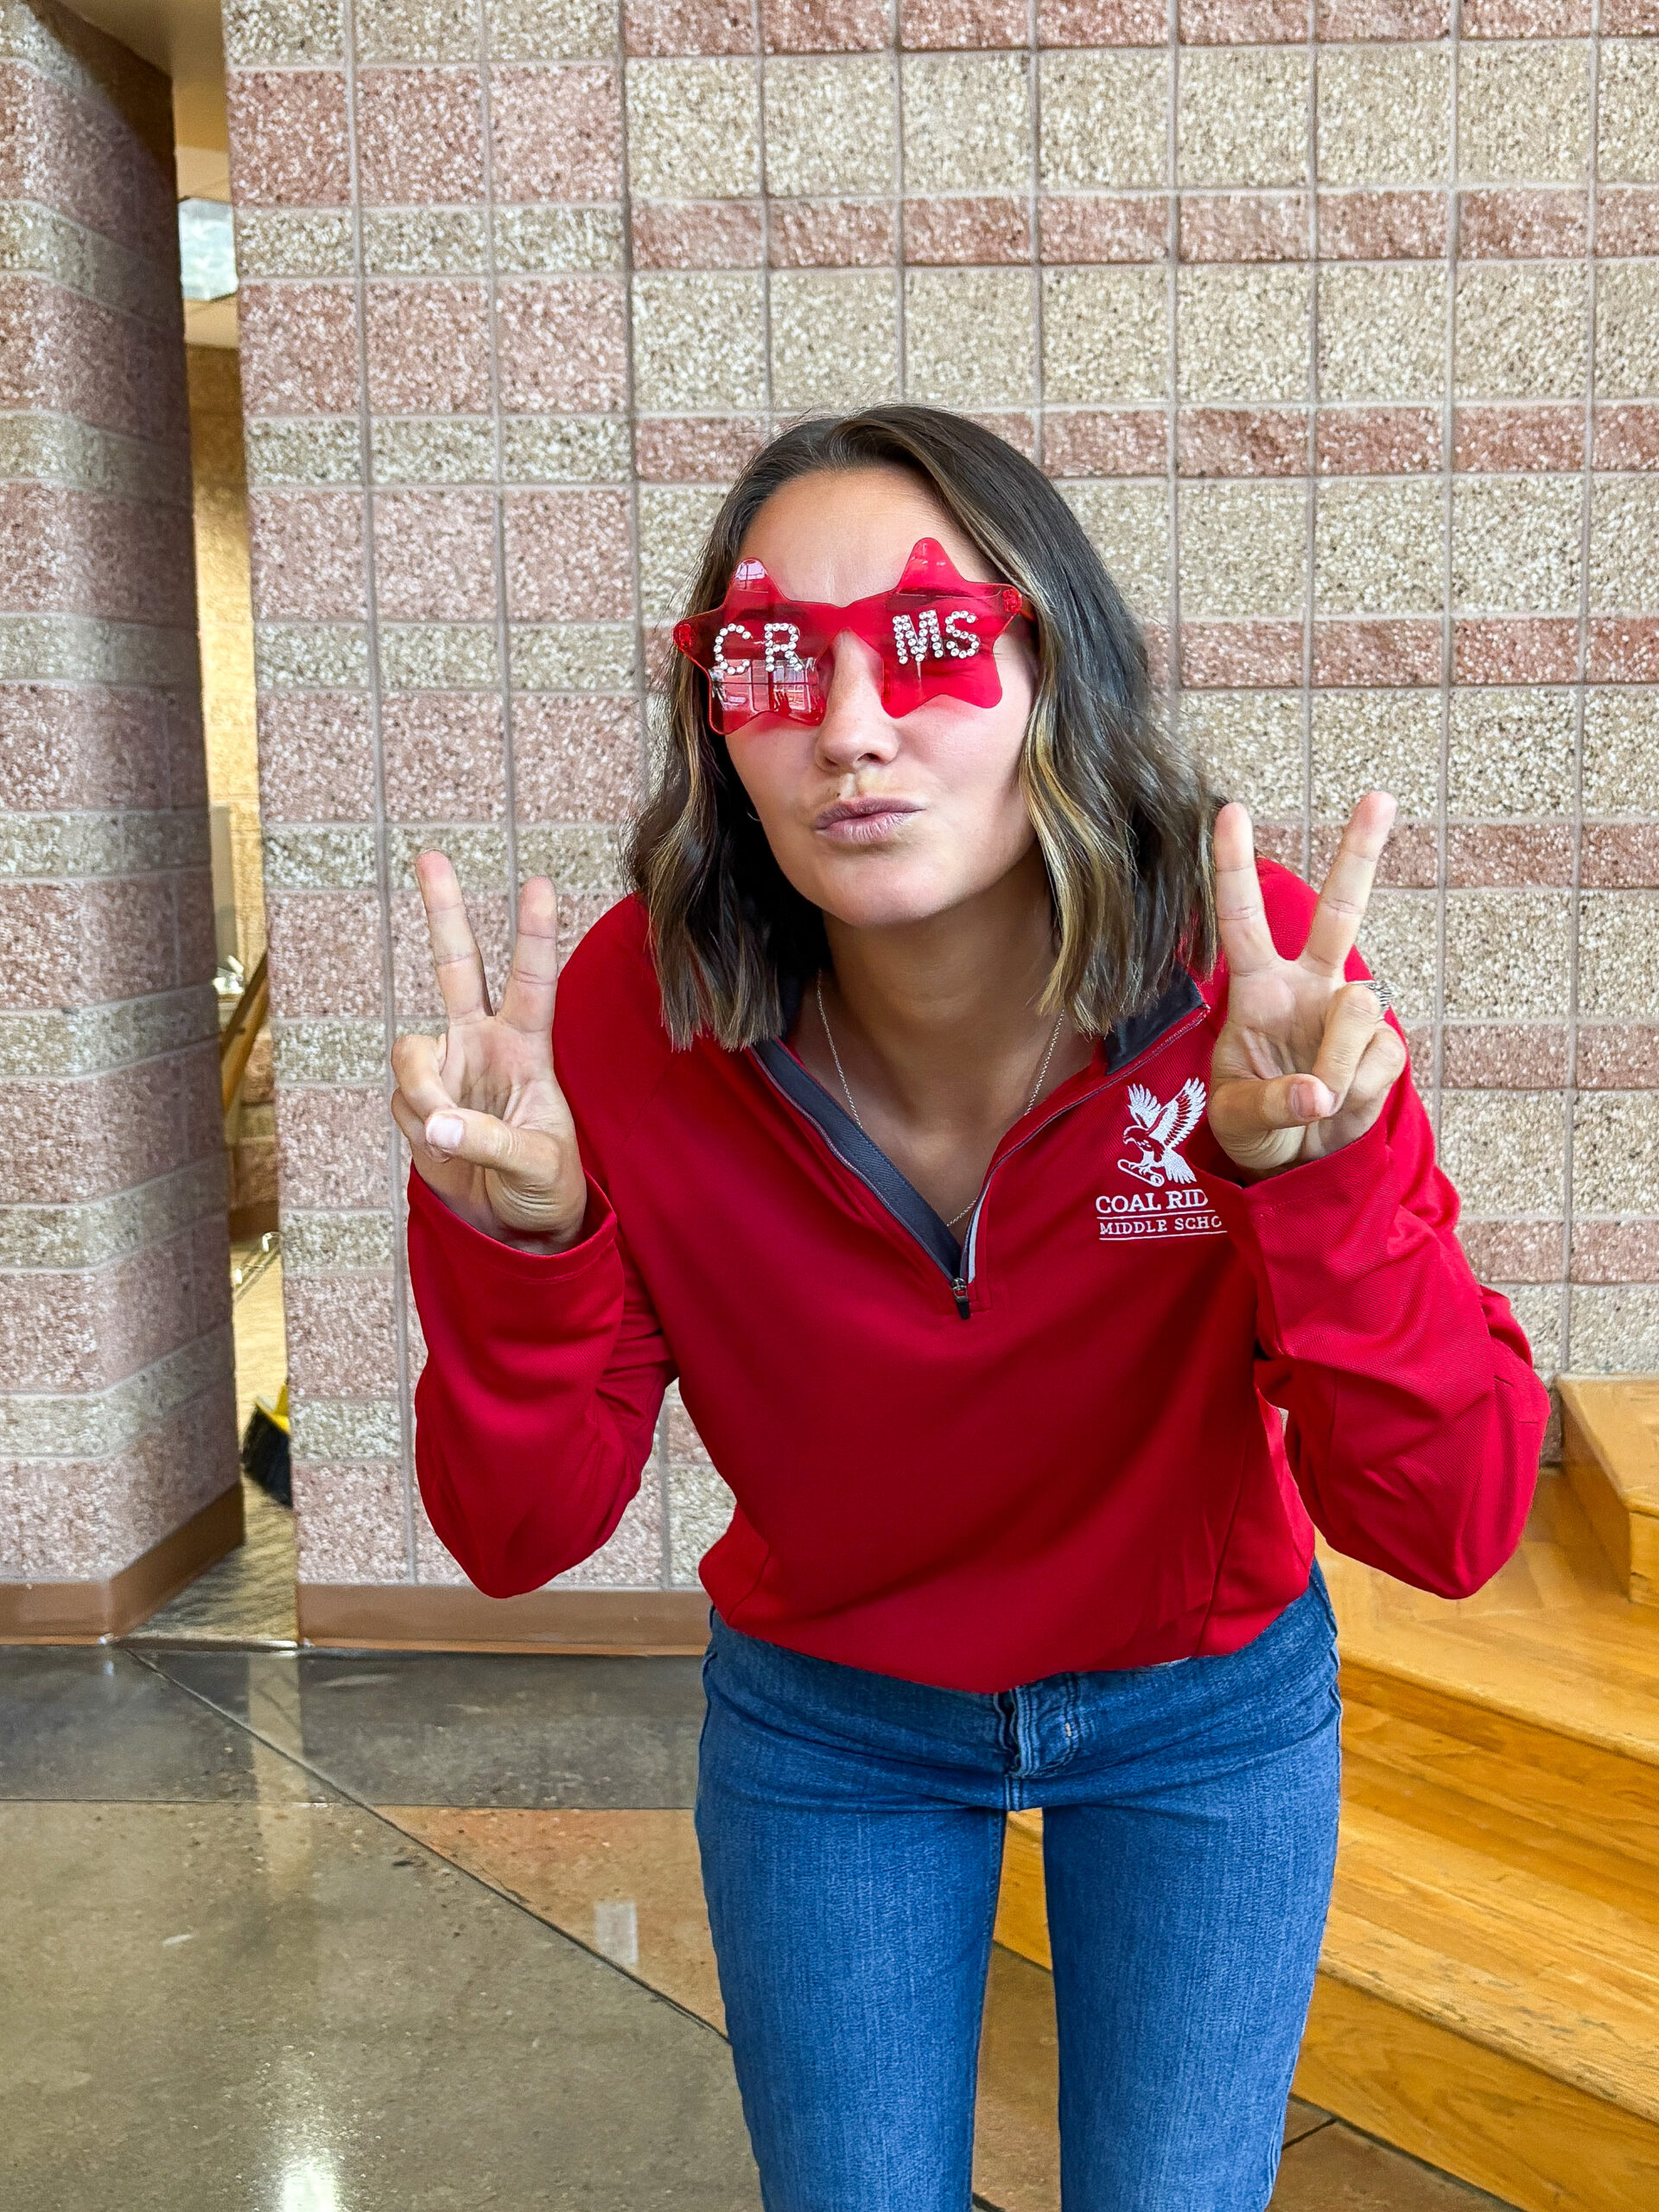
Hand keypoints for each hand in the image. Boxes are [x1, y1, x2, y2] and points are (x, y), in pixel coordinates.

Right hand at [389, 853, 588, 1250]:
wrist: (515, 1232)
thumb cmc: (546, 1190)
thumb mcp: (537, 1167)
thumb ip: (490, 1142)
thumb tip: (439, 1125)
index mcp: (527, 1048)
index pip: (532, 981)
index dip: (533, 935)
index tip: (539, 883)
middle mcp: (483, 1044)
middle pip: (458, 966)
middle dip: (443, 911)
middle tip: (430, 855)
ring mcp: (447, 1070)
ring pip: (409, 1053)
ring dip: (423, 1094)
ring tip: (450, 1135)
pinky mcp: (419, 1104)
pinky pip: (401, 1104)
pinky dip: (417, 1129)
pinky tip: (443, 1148)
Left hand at [1207, 792, 1408, 1179]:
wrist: (1295, 1166)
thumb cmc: (1252, 1128)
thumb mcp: (1238, 1121)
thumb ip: (1273, 1104)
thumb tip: (1320, 1095)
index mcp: (1257, 991)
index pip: (1242, 921)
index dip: (1234, 869)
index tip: (1230, 811)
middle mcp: (1308, 987)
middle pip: (1338, 911)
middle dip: (1360, 853)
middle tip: (1380, 795)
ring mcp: (1350, 1015)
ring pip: (1359, 1012)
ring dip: (1335, 1068)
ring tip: (1316, 1102)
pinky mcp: (1385, 1049)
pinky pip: (1380, 1062)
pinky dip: (1358, 1095)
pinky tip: (1342, 1107)